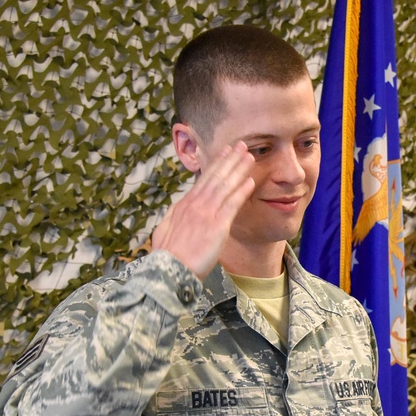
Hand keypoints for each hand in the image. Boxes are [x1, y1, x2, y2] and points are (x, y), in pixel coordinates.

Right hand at [151, 142, 255, 279]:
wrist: (167, 271)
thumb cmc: (167, 257)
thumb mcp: (164, 232)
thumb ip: (172, 220)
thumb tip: (175, 213)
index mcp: (183, 206)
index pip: (203, 181)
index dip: (215, 165)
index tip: (224, 154)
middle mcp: (194, 205)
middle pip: (215, 177)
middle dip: (229, 159)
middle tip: (240, 145)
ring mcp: (206, 213)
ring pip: (225, 185)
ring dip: (238, 169)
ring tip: (249, 156)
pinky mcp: (216, 226)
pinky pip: (232, 204)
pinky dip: (241, 190)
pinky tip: (250, 180)